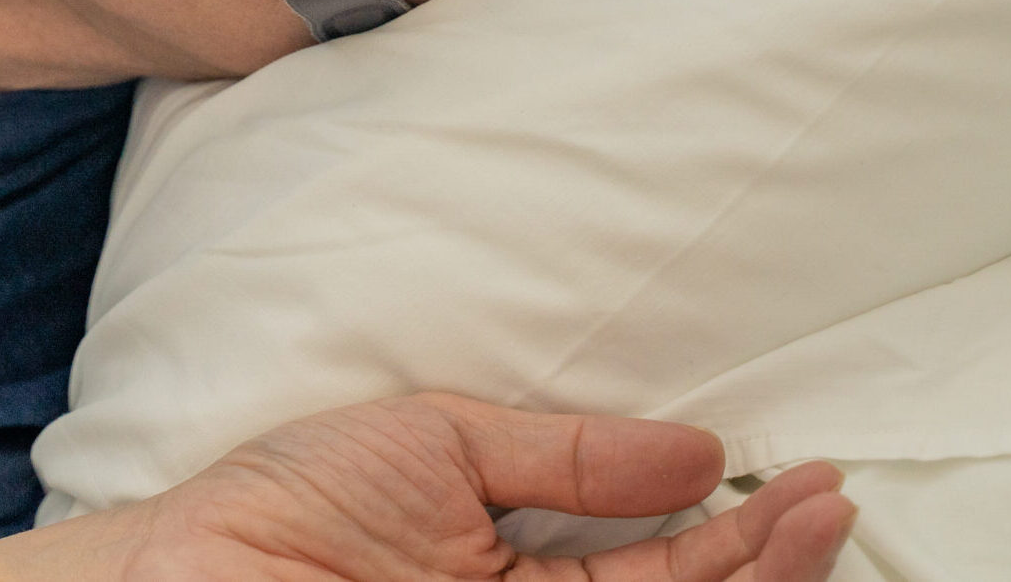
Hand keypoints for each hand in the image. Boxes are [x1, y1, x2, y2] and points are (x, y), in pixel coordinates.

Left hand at [130, 392, 855, 580]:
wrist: (183, 566)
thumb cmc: (294, 496)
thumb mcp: (441, 444)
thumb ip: (567, 457)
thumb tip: (696, 450)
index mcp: (514, 567)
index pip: (652, 561)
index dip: (733, 529)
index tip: (801, 473)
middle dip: (757, 565)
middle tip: (827, 506)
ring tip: (803, 531)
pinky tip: (718, 581)